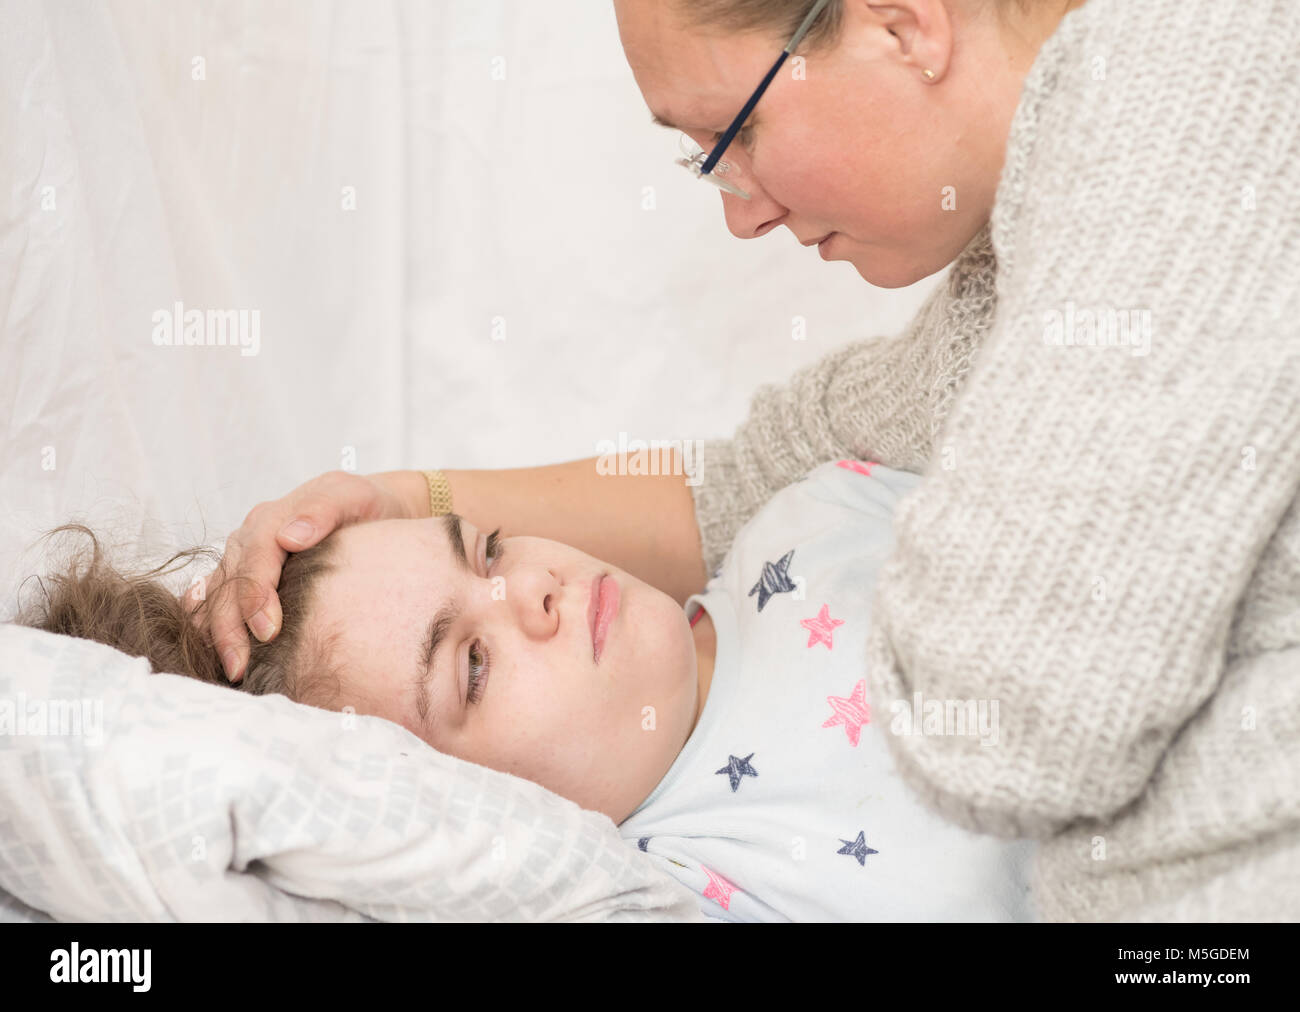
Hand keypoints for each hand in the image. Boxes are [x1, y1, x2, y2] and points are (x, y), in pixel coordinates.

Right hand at [185, 469, 426, 681]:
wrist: (369, 510)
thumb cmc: (363, 506)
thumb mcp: (352, 496)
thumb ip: (323, 510)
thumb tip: (290, 537)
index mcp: (269, 520)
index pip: (254, 560)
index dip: (256, 596)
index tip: (269, 631)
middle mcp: (247, 541)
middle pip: (227, 586)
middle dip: (229, 629)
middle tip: (240, 669)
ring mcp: (240, 561)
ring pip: (212, 598)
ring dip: (216, 635)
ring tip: (230, 671)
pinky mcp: (242, 579)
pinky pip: (213, 604)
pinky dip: (211, 629)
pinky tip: (219, 657)